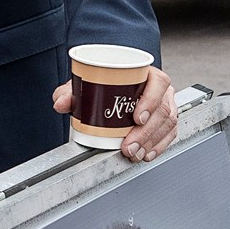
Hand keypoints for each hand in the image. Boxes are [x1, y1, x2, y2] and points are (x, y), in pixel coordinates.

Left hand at [52, 65, 175, 161]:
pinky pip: (169, 134)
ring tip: (134, 153)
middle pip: (163, 110)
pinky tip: (146, 154)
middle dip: (146, 132)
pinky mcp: (166, 121)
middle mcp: (160, 90)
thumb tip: (61, 103)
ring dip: (151, 142)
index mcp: (146, 74)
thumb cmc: (103, 84)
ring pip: (167, 124)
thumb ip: (70, 92)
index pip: (158, 83)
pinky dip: (158, 146)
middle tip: (129, 145)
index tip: (137, 118)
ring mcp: (166, 105)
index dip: (151, 101)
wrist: (109, 90)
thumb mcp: (86, 85)